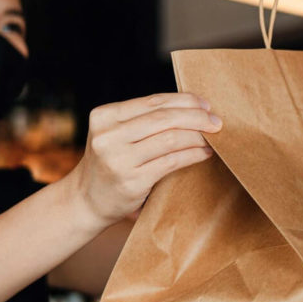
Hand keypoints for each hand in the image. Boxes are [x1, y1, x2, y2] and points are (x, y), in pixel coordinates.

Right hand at [70, 93, 220, 226]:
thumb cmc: (109, 163)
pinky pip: (172, 162)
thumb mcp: (114, 134)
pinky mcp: (132, 181)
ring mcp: (119, 159)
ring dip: (198, 137)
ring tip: (213, 138)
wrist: (85, 201)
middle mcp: (108, 135)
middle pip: (163, 118)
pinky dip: (193, 155)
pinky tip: (204, 154)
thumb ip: (141, 120)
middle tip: (217, 122)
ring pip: (170, 139)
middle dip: (196, 117)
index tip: (205, 105)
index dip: (183, 101)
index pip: (152, 102)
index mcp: (104, 116)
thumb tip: (192, 107)